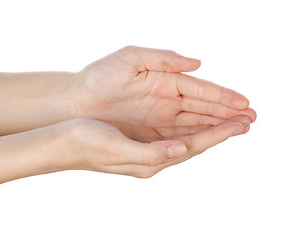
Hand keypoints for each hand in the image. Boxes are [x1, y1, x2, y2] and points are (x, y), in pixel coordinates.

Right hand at [42, 116, 249, 177]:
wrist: (61, 142)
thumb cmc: (84, 143)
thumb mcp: (116, 149)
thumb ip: (150, 153)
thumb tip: (181, 150)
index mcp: (149, 161)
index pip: (192, 147)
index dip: (217, 135)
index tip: (240, 124)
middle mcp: (151, 158)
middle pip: (194, 145)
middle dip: (220, 132)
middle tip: (246, 121)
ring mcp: (145, 150)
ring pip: (185, 139)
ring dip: (207, 129)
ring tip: (228, 121)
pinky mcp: (138, 141)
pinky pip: (172, 134)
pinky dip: (188, 127)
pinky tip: (193, 122)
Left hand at [72, 46, 255, 127]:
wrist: (75, 102)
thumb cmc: (99, 77)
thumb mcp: (130, 59)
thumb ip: (164, 59)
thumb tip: (196, 63)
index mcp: (164, 80)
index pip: (200, 90)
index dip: (223, 97)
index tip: (244, 103)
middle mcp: (165, 101)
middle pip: (202, 109)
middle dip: (227, 114)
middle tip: (252, 119)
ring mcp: (158, 118)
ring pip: (194, 124)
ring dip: (217, 127)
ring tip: (241, 130)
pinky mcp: (149, 134)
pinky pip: (177, 136)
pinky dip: (196, 137)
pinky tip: (212, 139)